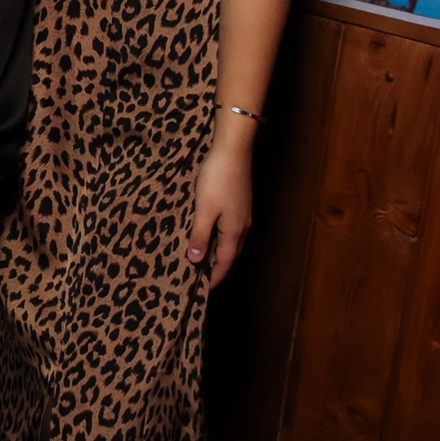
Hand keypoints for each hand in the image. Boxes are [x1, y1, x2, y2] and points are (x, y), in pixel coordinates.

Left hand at [186, 137, 252, 286]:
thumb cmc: (218, 179)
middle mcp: (243, 226)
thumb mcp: (204, 209)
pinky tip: (209, 234)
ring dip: (219, 253)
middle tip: (201, 278)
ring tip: (203, 259)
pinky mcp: (240, 204)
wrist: (233, 150)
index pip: (224, 263)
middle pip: (231, 255)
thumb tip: (196, 261)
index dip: (214, 277)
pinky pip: (230, 230)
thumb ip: (200, 235)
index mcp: (234, 231)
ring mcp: (243, 214)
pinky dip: (220, 238)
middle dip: (218, 268)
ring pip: (231, 242)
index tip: (202, 290)